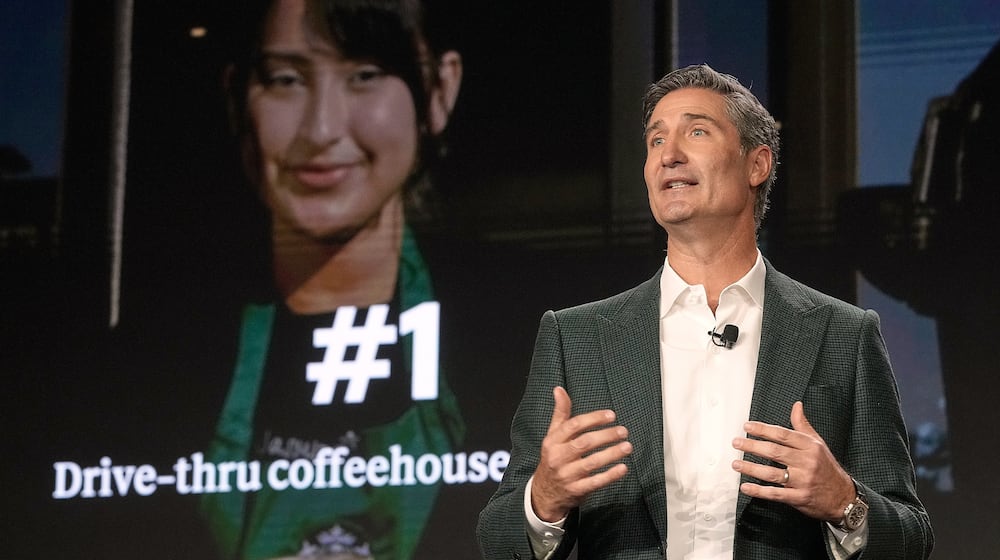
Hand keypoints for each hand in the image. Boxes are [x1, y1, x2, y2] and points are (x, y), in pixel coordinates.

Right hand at [530, 386, 632, 521]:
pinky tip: (623, 468)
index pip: (573, 426)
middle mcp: (558, 457)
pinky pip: (595, 482)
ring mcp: (566, 475)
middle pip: (584, 443)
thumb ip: (560, 413)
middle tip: (623, 431)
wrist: (543, 493)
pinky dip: (610, 475)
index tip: (611, 415)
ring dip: (611, 454)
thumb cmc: (553, 458)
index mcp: (552, 441)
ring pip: (591, 463)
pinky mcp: (576, 490)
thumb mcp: (552, 436)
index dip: (593, 419)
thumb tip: (559, 389)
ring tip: (627, 447)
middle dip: (606, 436)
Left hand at [731, 401, 854, 521]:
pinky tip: (746, 487)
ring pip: (773, 473)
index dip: (763, 429)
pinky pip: (776, 493)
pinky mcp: (799, 498)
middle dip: (753, 446)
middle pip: (775, 451)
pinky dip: (759, 491)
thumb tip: (796, 406)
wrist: (844, 497)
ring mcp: (803, 481)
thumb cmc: (827, 468)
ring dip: (751, 468)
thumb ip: (803, 425)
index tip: (747, 426)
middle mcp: (806, 462)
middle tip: (737, 442)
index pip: (783, 434)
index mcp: (810, 446)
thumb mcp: (818, 444)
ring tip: (736, 464)